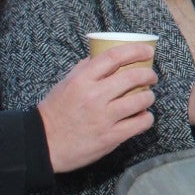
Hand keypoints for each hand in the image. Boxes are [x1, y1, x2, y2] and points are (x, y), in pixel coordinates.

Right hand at [38, 44, 156, 173]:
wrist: (43, 144)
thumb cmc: (54, 112)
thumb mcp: (65, 84)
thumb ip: (84, 69)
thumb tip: (102, 55)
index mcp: (82, 80)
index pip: (114, 56)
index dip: (136, 50)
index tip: (147, 51)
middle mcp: (94, 96)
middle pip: (133, 77)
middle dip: (149, 74)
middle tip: (151, 76)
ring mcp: (104, 117)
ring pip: (141, 100)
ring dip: (149, 97)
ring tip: (147, 97)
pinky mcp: (111, 136)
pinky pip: (140, 123)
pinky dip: (146, 118)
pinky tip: (143, 116)